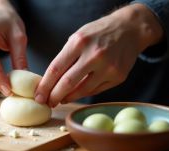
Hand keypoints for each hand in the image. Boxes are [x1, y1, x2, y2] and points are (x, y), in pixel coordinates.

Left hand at [35, 3, 162, 106]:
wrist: (129, 29)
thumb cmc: (98, 33)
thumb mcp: (78, 37)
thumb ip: (65, 57)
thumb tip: (50, 82)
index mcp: (79, 42)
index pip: (55, 69)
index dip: (44, 86)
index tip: (38, 96)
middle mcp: (94, 55)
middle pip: (67, 83)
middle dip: (54, 96)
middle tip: (47, 103)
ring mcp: (108, 67)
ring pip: (82, 90)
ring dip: (68, 98)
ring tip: (60, 99)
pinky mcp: (118, 77)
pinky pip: (95, 90)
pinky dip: (83, 94)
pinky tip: (75, 94)